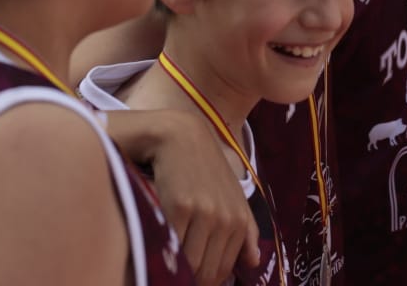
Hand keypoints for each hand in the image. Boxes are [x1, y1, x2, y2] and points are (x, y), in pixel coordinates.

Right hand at [141, 110, 259, 283]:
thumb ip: (245, 230)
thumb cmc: (203, 168)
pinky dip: (160, 247)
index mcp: (239, 222)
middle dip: (187, 276)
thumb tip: (252, 264)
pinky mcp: (180, 206)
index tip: (187, 274)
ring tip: (162, 252)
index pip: (220, 273)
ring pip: (187, 264)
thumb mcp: (232, 195)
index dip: (201, 279)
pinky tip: (154, 237)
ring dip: (172, 264)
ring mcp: (205, 213)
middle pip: (204, 273)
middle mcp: (226, 220)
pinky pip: (169, 244)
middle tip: (172, 265)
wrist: (180, 135)